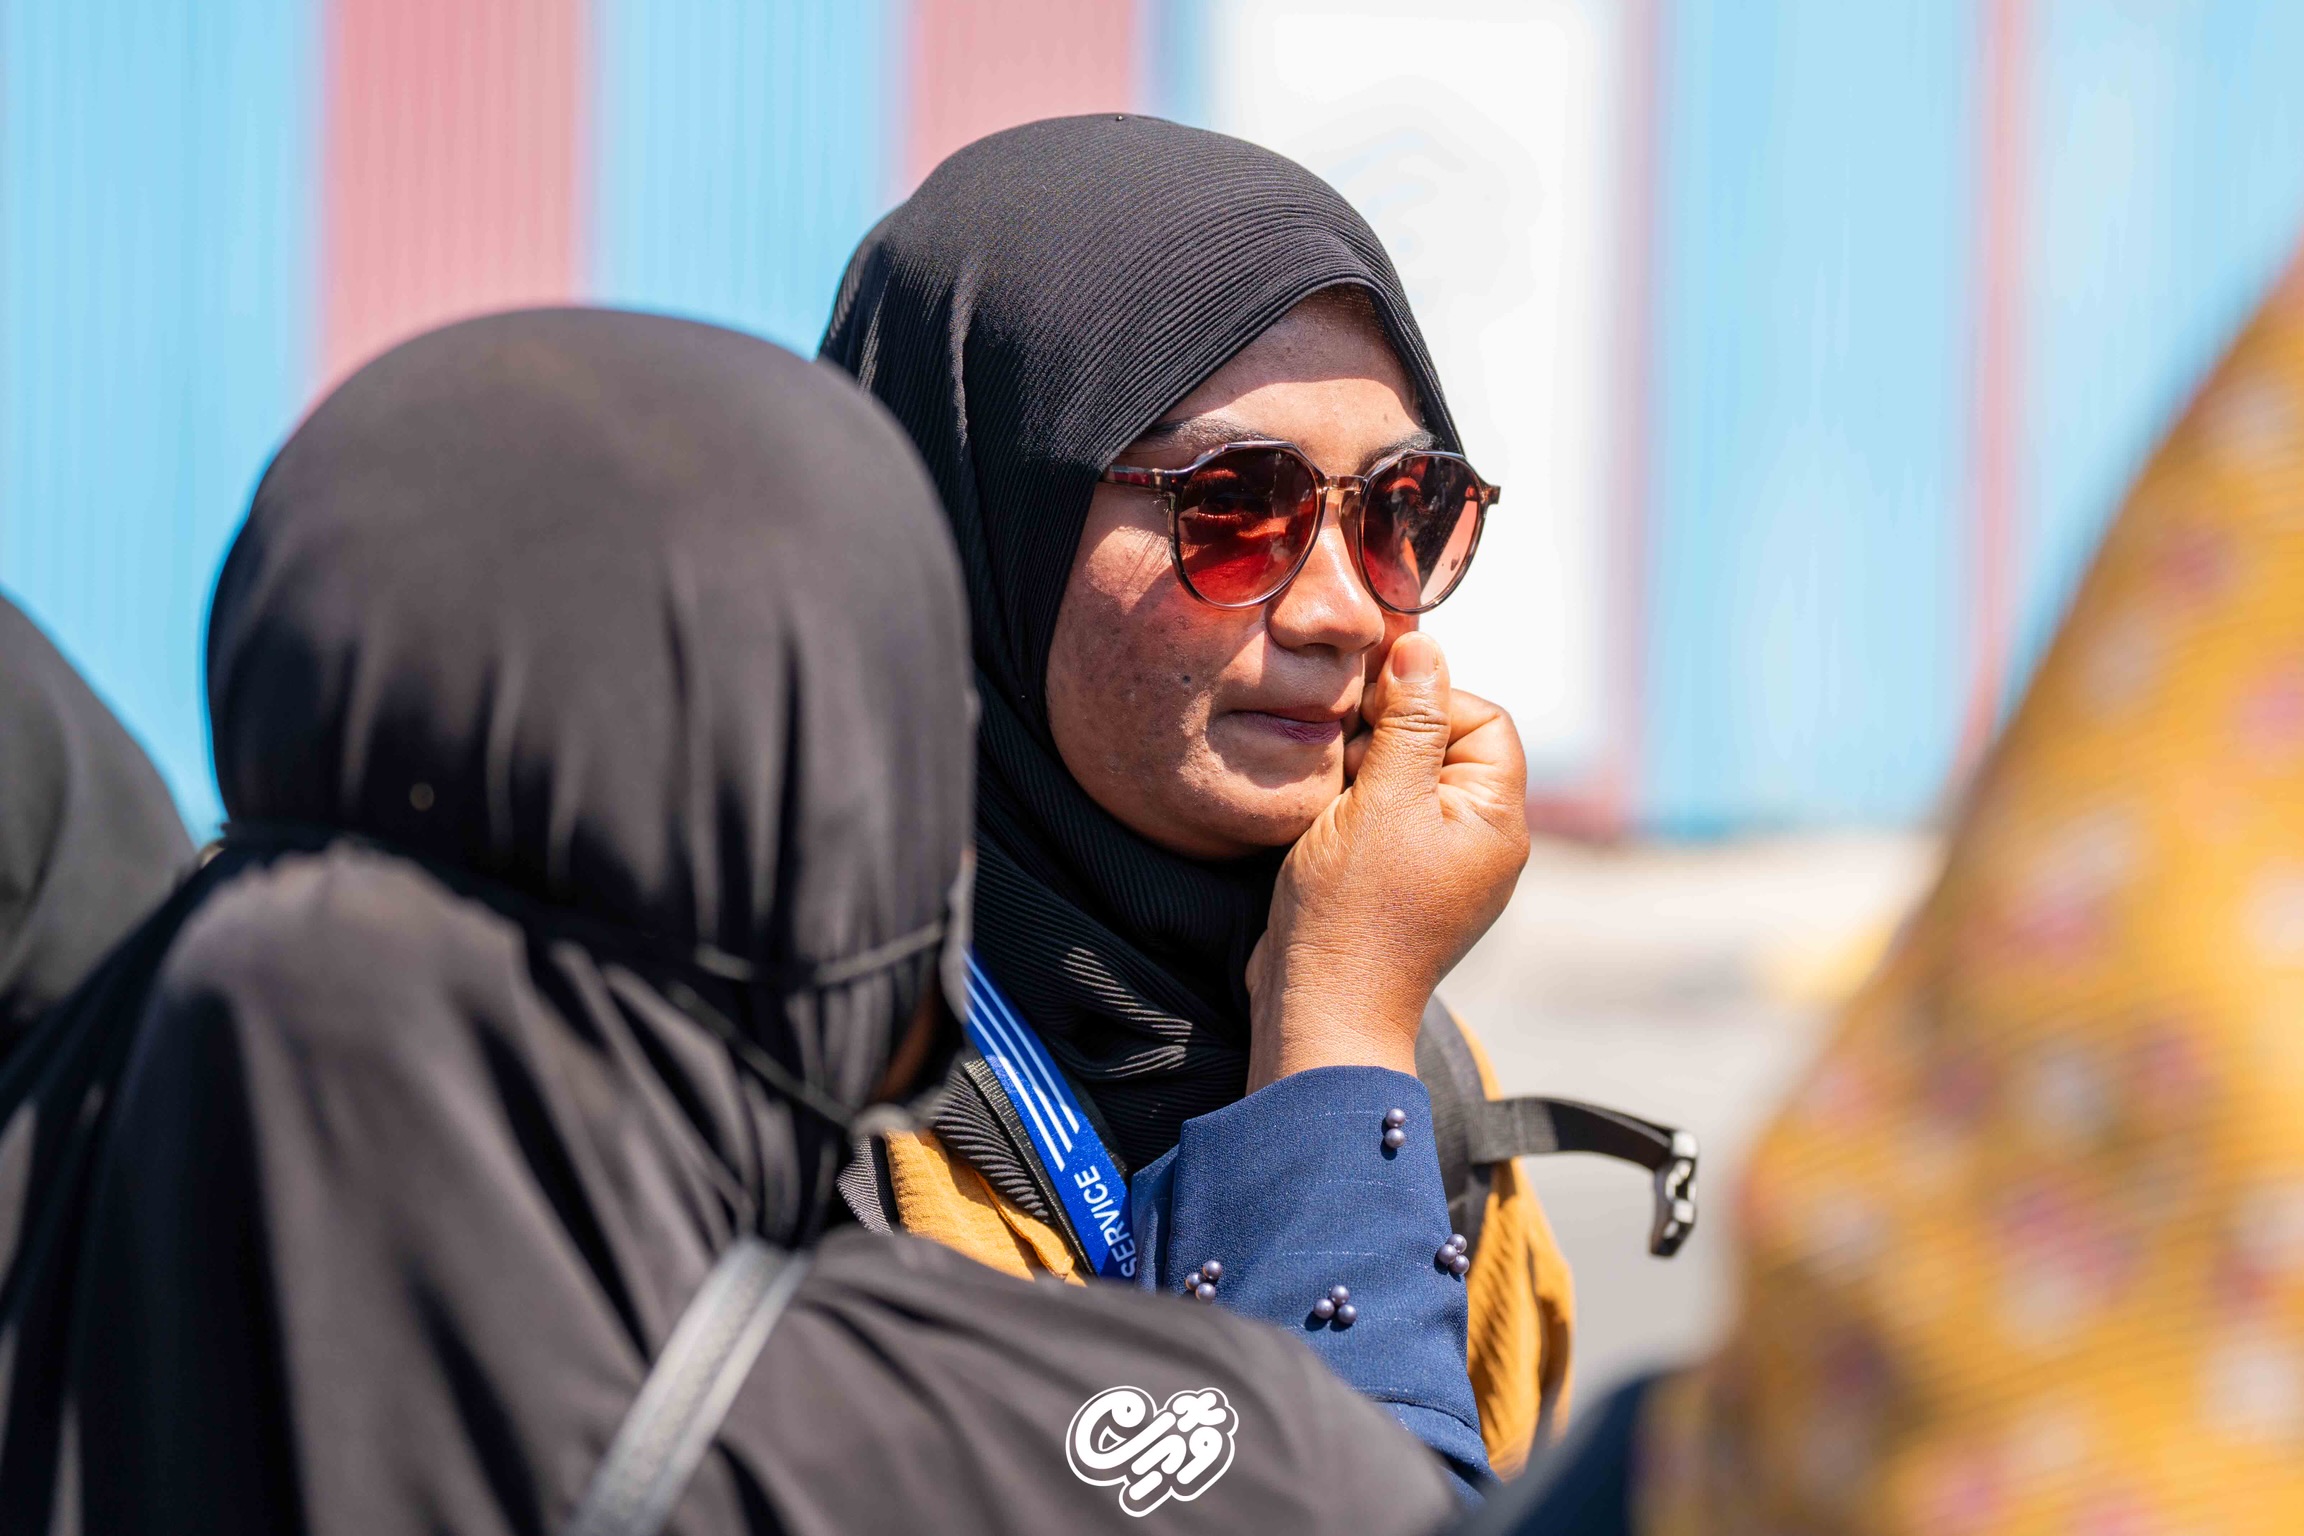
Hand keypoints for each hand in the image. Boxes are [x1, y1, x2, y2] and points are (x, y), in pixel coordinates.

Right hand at [1244, 631, 1529, 1088]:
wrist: (1320, 1009)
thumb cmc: (1354, 911)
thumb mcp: (1379, 798)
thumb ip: (1407, 719)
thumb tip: (1424, 646)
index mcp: (1497, 820)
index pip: (1483, 718)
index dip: (1428, 701)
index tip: (1369, 715)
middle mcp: (1482, 842)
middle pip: (1448, 745)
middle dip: (1390, 737)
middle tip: (1344, 761)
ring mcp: (1443, 867)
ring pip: (1410, 780)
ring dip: (1366, 772)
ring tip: (1331, 801)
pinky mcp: (1403, 884)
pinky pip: (1389, 819)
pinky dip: (1356, 809)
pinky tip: (1324, 826)